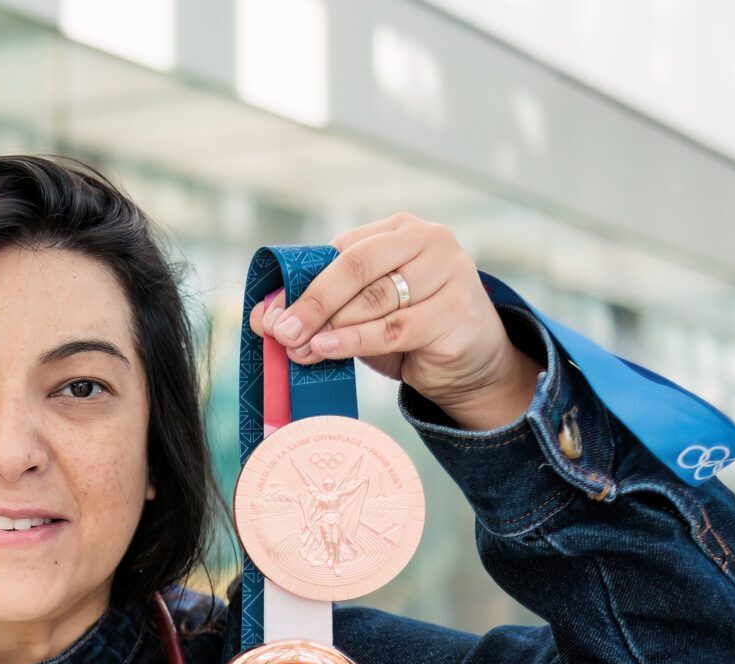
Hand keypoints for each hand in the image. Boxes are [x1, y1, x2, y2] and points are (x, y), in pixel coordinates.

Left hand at [248, 212, 542, 430]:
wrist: (470, 364)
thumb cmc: (408, 331)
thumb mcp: (361, 313)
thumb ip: (321, 309)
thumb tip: (263, 317)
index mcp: (399, 230)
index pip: (340, 251)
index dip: (300, 284)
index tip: (268, 315)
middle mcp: (429, 241)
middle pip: (356, 267)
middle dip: (311, 302)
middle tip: (279, 331)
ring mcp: (449, 273)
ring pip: (374, 300)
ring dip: (329, 327)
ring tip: (299, 349)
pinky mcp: (458, 311)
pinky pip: (394, 329)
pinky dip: (355, 341)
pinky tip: (327, 349)